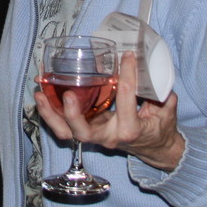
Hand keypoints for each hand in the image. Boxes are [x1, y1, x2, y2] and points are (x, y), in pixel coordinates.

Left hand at [34, 51, 184, 171]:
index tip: (127, 56)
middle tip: (68, 94)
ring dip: (51, 114)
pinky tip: (40, 97)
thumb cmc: (159, 129)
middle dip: (73, 114)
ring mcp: (95, 137)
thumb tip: (158, 71)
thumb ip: (163, 95)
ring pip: (66, 132)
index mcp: (130, 130)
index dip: (128, 75)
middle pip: (84, 132)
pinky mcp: (86, 132)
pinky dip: (50, 114)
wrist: (154, 149)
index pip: (126, 100)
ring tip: (39, 94)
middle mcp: (108, 136)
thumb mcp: (166, 113)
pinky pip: (63, 128)